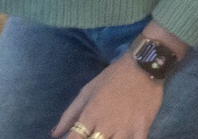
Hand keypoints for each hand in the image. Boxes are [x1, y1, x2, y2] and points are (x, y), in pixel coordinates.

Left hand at [53, 28, 182, 138]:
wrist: (143, 65)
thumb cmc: (113, 78)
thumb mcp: (87, 91)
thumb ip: (69, 114)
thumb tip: (54, 134)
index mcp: (90, 115)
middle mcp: (105, 125)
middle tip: (92, 135)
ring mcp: (125, 129)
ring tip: (108, 136)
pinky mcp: (142, 129)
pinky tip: (125, 138)